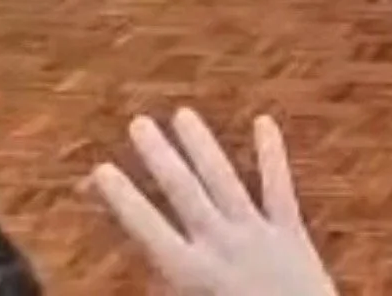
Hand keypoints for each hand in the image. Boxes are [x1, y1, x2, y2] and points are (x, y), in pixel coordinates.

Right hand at [92, 109, 337, 295]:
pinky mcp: (290, 233)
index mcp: (191, 274)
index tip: (101, 168)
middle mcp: (220, 245)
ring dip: (201, 145)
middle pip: (183, 191)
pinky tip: (264, 120)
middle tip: (138, 122)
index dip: (123, 197)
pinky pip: (279, 188)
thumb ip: (169, 288)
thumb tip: (145, 270)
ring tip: (183, 113)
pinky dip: (272, 154)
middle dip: (159, 156)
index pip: (147, 228)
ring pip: (223, 179)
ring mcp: (256, 234)